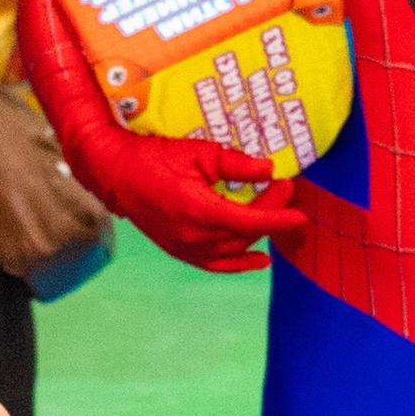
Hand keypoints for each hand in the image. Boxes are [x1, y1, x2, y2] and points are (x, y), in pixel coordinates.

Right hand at [100, 130, 307, 274]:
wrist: (113, 173)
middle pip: (247, 232)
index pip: (252, 221)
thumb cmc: (152, 157)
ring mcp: (186, 248)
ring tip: (273, 212)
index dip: (280, 218)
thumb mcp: (197, 152)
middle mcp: (195, 237)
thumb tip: (266, 169)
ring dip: (258, 232)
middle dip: (270, 212)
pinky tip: (259, 259)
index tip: (300, 212)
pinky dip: (239, 263)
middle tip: (284, 188)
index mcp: (200, 211)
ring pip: (235, 248)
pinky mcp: (179, 251)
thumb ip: (234, 163)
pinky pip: (216, 263)